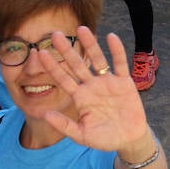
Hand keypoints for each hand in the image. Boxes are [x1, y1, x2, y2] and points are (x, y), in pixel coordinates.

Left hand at [38, 27, 149, 151]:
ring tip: (81, 29)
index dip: (52, 66)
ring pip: (97, 59)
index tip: (40, 53)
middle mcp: (91, 86)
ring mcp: (108, 82)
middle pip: (77, 65)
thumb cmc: (104, 138)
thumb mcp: (82, 135)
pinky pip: (119, 63)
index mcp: (80, 97)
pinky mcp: (124, 82)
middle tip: (55, 34)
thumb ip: (64, 126)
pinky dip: (116, 51)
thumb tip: (45, 114)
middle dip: (66, 50)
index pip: (63, 79)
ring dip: (90, 45)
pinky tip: (111, 37)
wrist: (128, 139)